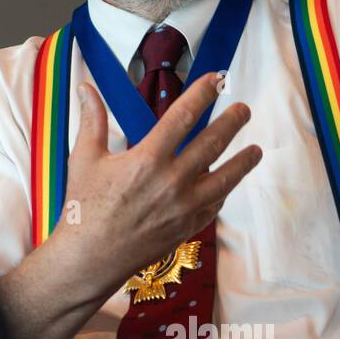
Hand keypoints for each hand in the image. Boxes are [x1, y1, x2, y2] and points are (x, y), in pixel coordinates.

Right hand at [48, 71, 262, 299]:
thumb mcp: (85, 159)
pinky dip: (224, 192)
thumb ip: (92, 120)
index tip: (217, 80)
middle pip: (213, 143)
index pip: (183, 117)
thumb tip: (86, 88)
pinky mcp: (187, 228)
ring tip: (255, 150)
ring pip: (225, 178)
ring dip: (243, 161)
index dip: (203, 94)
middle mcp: (172, 182)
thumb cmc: (83, 208)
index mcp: (147, 160)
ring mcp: (184, 207)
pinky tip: (227, 184)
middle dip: (232, 122)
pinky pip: (215, 205)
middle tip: (243, 110)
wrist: (89, 258)